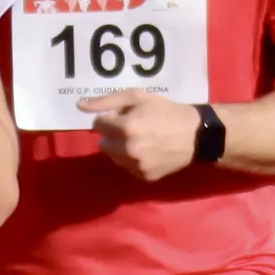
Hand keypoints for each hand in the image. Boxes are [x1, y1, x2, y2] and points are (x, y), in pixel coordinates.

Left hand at [84, 91, 203, 179]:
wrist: (195, 135)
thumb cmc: (165, 111)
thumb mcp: (138, 97)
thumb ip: (106, 101)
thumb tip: (79, 106)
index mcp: (126, 127)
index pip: (98, 124)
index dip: (109, 118)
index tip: (122, 116)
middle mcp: (129, 149)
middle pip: (102, 143)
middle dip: (112, 135)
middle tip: (131, 128)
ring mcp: (136, 166)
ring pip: (112, 157)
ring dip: (120, 148)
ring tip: (140, 140)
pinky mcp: (144, 177)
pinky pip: (126, 167)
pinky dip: (132, 160)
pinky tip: (148, 151)